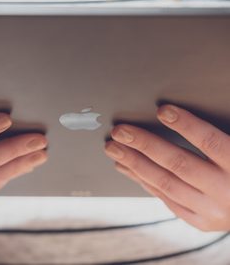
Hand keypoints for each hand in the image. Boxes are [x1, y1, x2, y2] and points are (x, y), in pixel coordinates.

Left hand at [105, 105, 229, 231]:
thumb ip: (216, 137)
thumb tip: (176, 114)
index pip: (210, 142)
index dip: (186, 125)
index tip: (162, 110)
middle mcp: (226, 191)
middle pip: (178, 163)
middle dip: (144, 145)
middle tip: (119, 132)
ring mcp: (212, 210)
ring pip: (166, 183)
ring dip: (135, 164)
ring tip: (114, 149)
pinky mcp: (200, 221)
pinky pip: (166, 198)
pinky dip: (144, 181)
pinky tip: (128, 168)